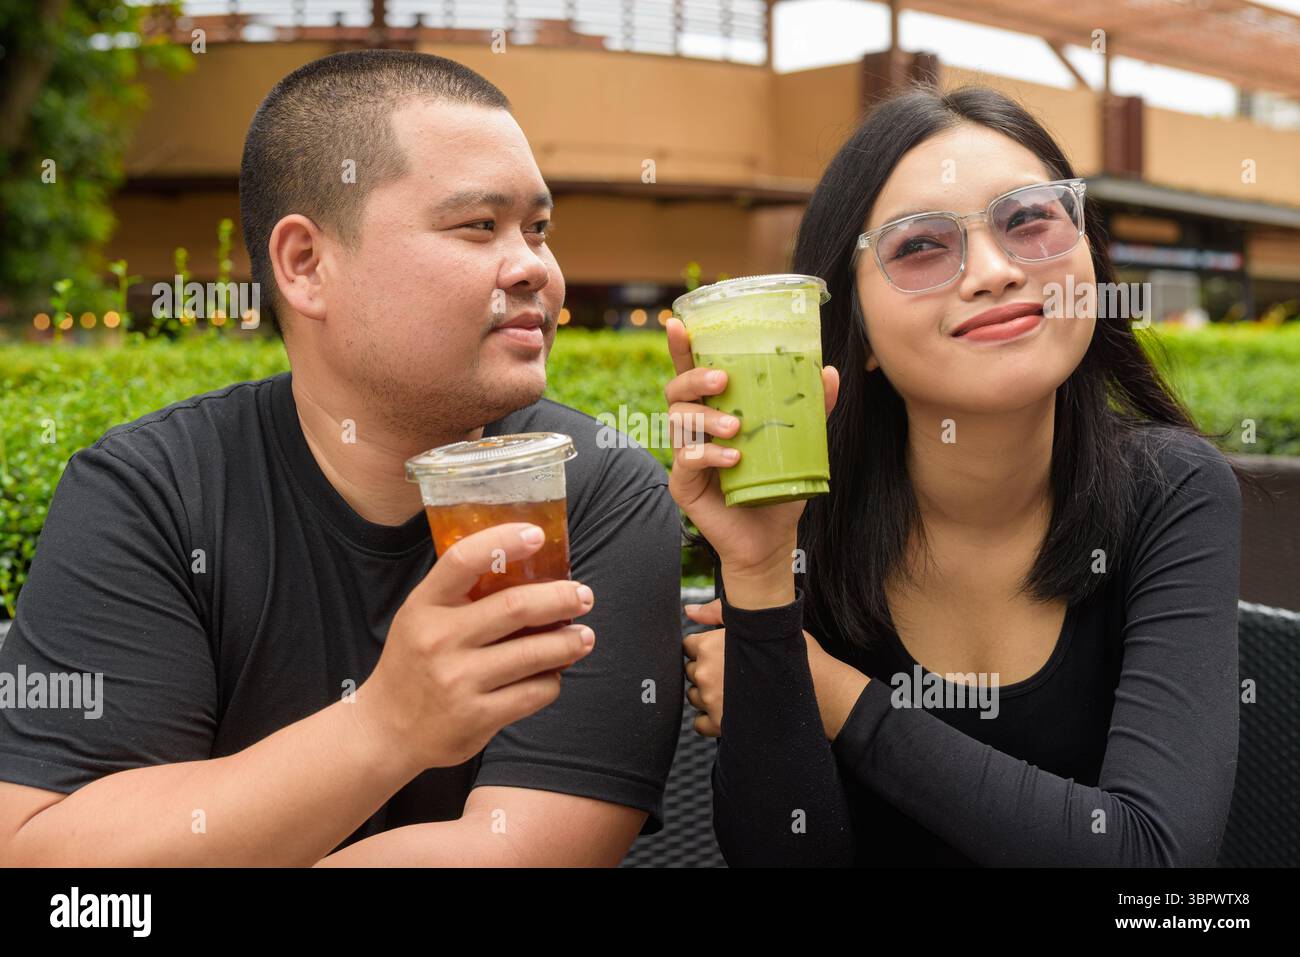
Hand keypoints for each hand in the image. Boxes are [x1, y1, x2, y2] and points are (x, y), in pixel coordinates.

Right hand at [360, 522, 597, 771]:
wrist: (387, 729)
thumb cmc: (416, 662)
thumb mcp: (421, 617)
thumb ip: (462, 593)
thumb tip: (530, 567)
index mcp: (425, 605)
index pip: (464, 560)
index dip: (504, 541)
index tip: (537, 534)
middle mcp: (439, 639)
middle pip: (515, 606)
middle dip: (561, 598)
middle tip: (583, 596)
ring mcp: (458, 680)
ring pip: (534, 653)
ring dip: (569, 642)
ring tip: (583, 637)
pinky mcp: (477, 716)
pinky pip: (534, 692)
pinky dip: (552, 680)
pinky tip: (551, 675)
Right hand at [663, 317, 838, 586]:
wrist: (771, 537)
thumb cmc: (777, 484)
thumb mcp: (800, 442)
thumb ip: (810, 409)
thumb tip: (829, 372)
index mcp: (715, 409)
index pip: (692, 371)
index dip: (682, 347)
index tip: (680, 322)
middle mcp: (694, 428)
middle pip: (676, 390)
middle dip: (694, 377)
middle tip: (723, 380)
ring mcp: (684, 455)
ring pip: (678, 421)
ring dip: (705, 418)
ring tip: (735, 427)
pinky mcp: (682, 484)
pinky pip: (685, 460)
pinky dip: (708, 455)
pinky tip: (732, 458)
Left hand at [682, 599, 868, 739]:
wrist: (818, 688)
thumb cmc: (791, 653)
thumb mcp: (756, 623)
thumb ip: (717, 612)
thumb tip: (690, 609)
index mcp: (710, 645)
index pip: (688, 645)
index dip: (704, 647)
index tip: (720, 651)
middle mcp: (707, 673)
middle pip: (690, 671)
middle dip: (706, 670)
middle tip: (731, 670)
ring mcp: (712, 700)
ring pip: (694, 696)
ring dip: (707, 693)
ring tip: (732, 689)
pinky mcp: (721, 725)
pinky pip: (699, 723)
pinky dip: (709, 718)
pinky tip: (727, 709)